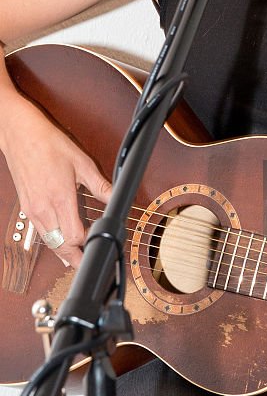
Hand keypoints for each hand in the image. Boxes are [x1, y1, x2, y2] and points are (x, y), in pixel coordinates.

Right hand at [1, 95, 110, 266]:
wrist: (21, 135)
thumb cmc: (50, 144)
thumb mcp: (82, 163)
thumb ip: (101, 186)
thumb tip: (117, 199)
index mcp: (60, 198)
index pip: (75, 237)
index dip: (88, 242)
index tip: (98, 240)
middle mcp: (43, 209)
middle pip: (61, 247)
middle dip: (76, 256)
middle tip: (89, 260)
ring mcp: (32, 210)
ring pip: (49, 243)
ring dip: (63, 250)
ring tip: (78, 255)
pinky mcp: (26, 209)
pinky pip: (41, 232)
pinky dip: (52, 240)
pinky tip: (62, 239)